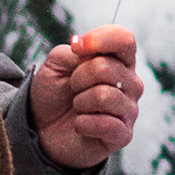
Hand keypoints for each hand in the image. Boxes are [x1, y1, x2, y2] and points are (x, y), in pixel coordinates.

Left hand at [30, 25, 142, 169]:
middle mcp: (131, 83)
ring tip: (77, 107)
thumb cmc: (55, 93)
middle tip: (72, 88)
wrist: (43, 129)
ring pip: (104, 95)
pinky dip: (83, 123)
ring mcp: (129, 109)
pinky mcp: (123, 135)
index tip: (75, 47)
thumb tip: (85, 48)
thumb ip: (74, 52)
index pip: (125, 39)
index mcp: (119, 60)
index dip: (99, 40)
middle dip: (78, 78)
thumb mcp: (56, 64)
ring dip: (80, 102)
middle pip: (106, 67)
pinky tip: (80, 125)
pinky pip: (106, 124)